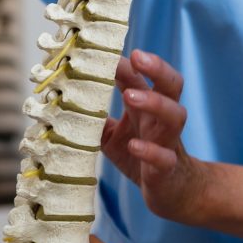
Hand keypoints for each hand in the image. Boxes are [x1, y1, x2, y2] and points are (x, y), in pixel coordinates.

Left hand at [101, 49, 208, 222]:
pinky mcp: (168, 169)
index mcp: (149, 108)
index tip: (107, 50)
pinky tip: (134, 145)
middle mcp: (162, 120)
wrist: (173, 192)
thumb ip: (96, 114)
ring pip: (176, 116)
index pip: (145, 76)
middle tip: (138, 57)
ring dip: (155, 103)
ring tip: (130, 95)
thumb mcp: (113, 133)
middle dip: (158, 68)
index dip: (131, 61)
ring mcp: (169, 143)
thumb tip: (67, 96)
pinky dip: (150, 151)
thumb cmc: (141, 157)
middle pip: (173, 85)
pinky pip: (165, 157)